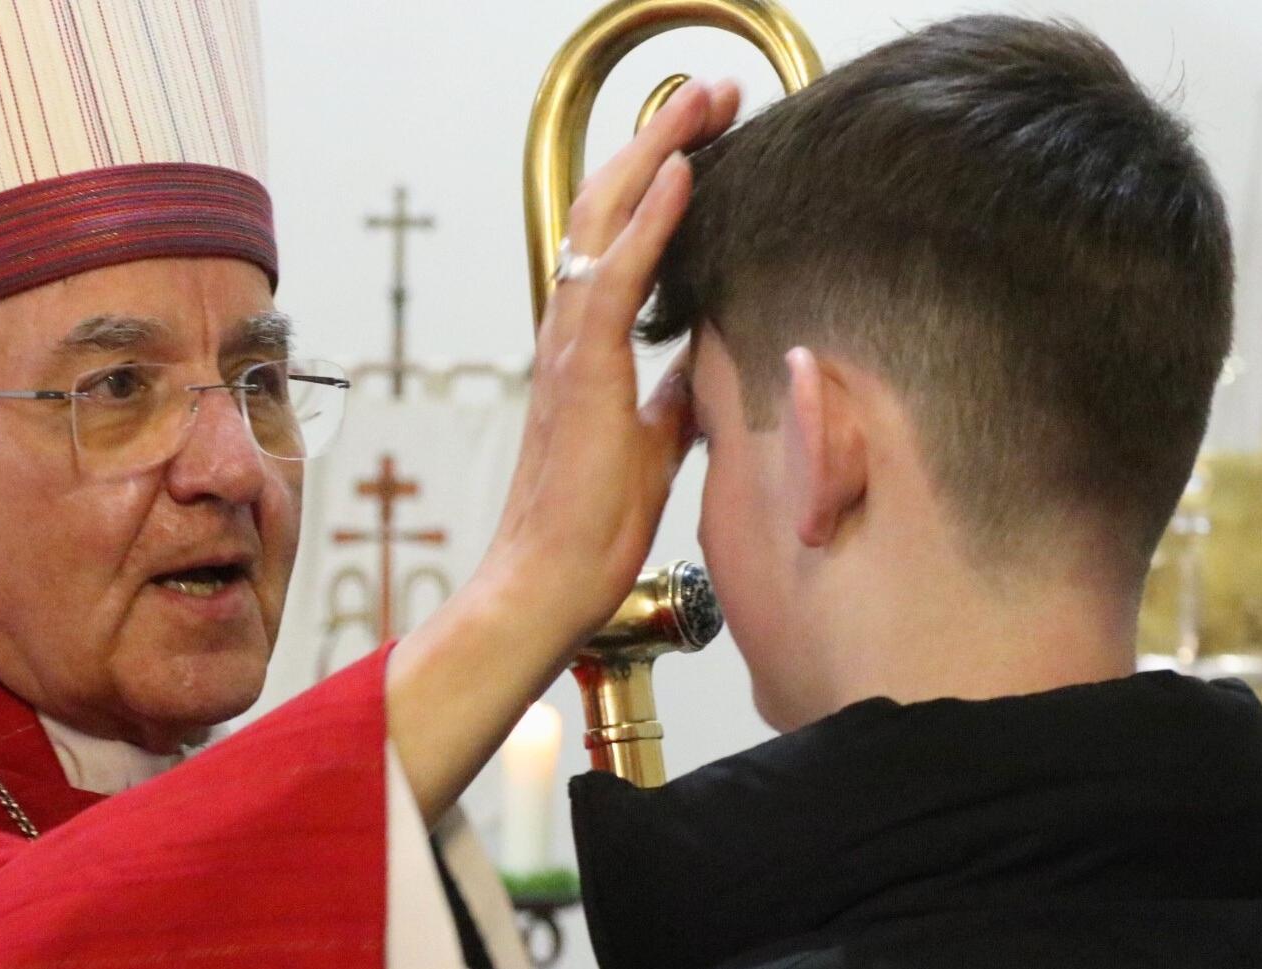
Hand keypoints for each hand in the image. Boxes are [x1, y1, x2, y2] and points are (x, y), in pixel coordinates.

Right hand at [387, 79, 740, 822]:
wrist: (552, 582)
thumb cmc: (592, 525)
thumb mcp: (653, 441)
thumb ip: (672, 394)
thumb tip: (705, 364)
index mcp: (584, 346)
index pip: (618, 238)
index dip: (656, 180)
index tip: (704, 138)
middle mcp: (568, 330)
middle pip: (605, 207)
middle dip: (658, 140)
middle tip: (710, 93)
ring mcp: (569, 345)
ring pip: (604, 221)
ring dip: (657, 153)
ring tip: (703, 102)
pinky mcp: (584, 370)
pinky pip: (617, 274)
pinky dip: (650, 217)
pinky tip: (684, 170)